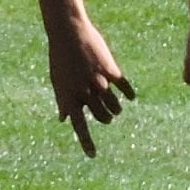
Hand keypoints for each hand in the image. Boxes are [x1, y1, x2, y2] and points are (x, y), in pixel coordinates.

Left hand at [45, 12, 133, 155]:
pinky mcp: (110, 70)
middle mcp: (84, 92)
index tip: (92, 156)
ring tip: (117, 110)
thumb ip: (63, 101)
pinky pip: (123, 87)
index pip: (79, 125)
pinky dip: (128, 93)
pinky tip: (131, 97)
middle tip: (107, 118)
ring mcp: (98, 82)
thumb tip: (63, 119)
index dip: (86, 142)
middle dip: (105, 118)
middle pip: (101, 116)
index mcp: (69, 96)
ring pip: (114, 105)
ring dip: (116, 109)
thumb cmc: (60, 57)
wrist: (68, 32)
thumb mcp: (57, 81)